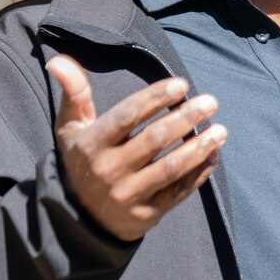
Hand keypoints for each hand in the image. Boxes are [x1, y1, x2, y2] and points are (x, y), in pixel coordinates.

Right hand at [46, 56, 226, 241]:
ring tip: (221, 130)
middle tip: (211, 102)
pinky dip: (199, 173)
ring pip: (170, 168)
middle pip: (154, 140)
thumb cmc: (82, 160)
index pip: (127, 116)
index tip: (182, 85)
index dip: (155, 98)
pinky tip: (213, 155)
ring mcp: (128, 195)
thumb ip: (73, 93)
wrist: (79, 218)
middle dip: (185, 118)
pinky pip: (178, 192)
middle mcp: (109, 170)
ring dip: (199, 147)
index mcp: (92, 144)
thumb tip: (58, 61)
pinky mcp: (146, 215)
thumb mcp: (71, 128)